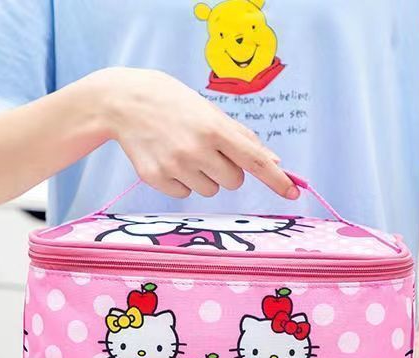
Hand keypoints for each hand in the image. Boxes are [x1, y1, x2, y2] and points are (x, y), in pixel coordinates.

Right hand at [91, 67, 297, 198]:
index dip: (277, 180)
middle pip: (234, 181)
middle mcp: (196, 149)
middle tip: (207, 149)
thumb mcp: (208, 110)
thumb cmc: (173, 102)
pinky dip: (181, 181)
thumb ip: (240, 136)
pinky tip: (167, 159)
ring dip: (203, 176)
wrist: (124, 102)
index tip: (294, 193)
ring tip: (183, 151)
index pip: (255, 161)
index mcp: (214, 128)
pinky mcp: (155, 178)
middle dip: (227, 169)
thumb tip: (272, 162)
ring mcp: (174, 165)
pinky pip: (184, 194)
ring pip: (209, 190)